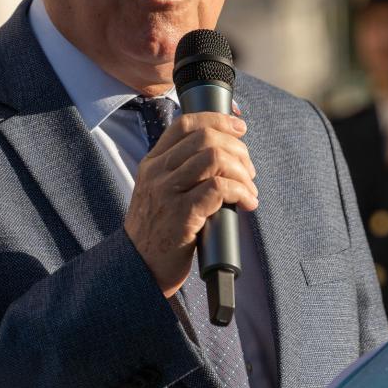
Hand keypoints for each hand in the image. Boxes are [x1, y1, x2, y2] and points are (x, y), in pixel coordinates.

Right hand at [124, 112, 257, 297]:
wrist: (139, 267)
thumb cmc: (158, 231)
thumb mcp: (159, 192)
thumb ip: (180, 171)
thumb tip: (224, 155)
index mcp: (153, 163)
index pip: (185, 124)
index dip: (218, 120)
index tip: (239, 128)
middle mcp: (158, 173)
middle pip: (205, 137)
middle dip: (237, 149)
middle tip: (248, 170)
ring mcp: (167, 193)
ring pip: (214, 158)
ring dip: (242, 172)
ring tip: (249, 190)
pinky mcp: (182, 215)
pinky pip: (219, 188)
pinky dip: (240, 192)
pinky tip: (246, 203)